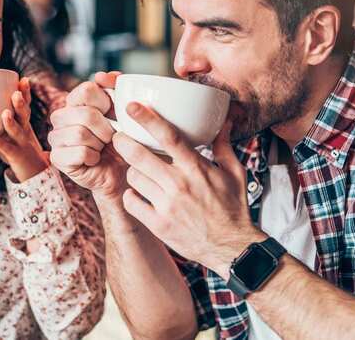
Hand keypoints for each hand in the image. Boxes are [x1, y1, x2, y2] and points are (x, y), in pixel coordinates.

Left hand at [0, 77, 48, 182]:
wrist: (34, 173)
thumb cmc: (20, 149)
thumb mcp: (15, 132)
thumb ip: (6, 119)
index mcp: (24, 124)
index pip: (26, 105)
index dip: (26, 93)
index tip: (24, 79)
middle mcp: (25, 131)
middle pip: (24, 116)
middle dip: (21, 104)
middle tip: (16, 92)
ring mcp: (21, 144)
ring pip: (17, 131)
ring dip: (11, 122)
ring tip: (5, 113)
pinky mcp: (16, 156)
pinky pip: (8, 149)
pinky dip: (0, 143)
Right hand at [48, 72, 127, 202]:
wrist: (120, 172)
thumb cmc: (122, 142)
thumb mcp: (124, 112)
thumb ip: (116, 89)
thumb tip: (104, 75)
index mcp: (75, 101)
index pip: (87, 89)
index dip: (106, 103)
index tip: (112, 114)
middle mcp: (61, 116)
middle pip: (86, 113)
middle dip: (106, 128)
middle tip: (110, 137)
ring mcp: (56, 137)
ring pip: (80, 133)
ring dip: (99, 144)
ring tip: (102, 148)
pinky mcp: (57, 157)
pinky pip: (79, 152)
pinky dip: (94, 157)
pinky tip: (95, 159)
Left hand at [112, 102, 264, 276]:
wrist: (232, 247)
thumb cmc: (233, 208)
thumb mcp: (235, 174)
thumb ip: (224, 146)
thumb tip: (223, 123)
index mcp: (196, 169)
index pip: (168, 137)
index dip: (147, 119)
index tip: (132, 107)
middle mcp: (179, 185)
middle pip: (140, 156)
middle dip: (123, 142)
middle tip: (119, 137)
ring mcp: (167, 206)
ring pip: (133, 177)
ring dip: (132, 170)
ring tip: (138, 170)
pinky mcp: (159, 225)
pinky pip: (131, 202)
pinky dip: (131, 196)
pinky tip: (138, 194)